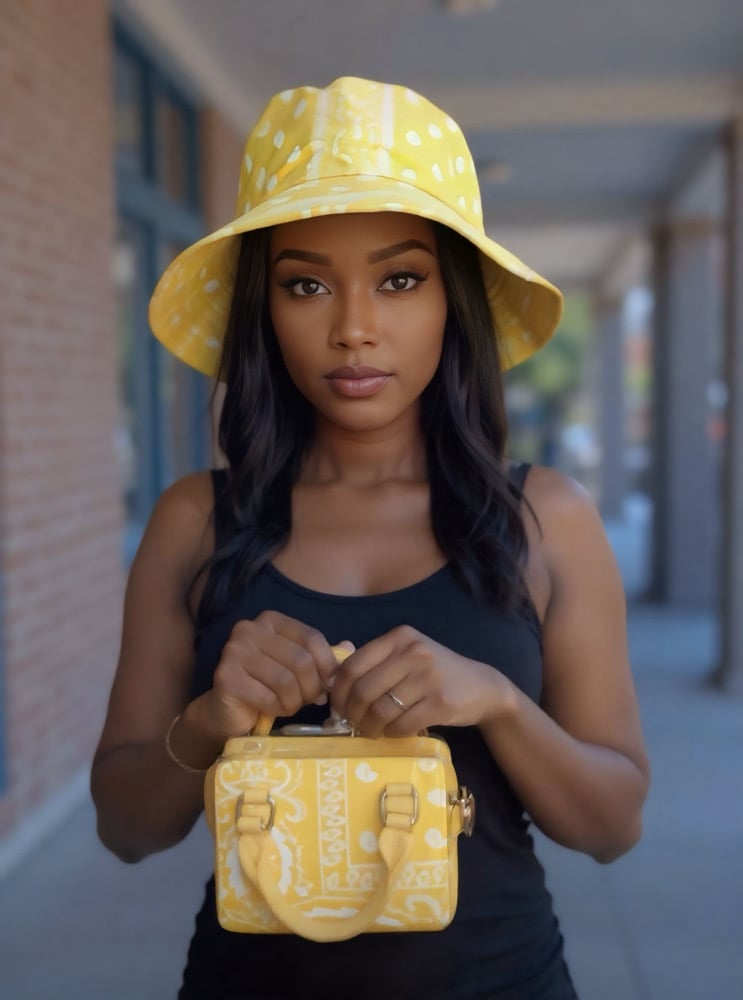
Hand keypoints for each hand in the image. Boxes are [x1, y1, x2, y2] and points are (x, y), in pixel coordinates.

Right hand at [189, 611, 345, 743]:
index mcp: (270, 620)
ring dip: (294, 701)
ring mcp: (234, 651)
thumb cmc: (267, 686)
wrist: (226, 712)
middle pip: (301, 660)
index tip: (330, 684)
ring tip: (288, 705)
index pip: (311, 637)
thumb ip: (321, 656)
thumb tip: (350, 646)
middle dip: (312, 687)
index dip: (328, 665)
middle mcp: (248, 629)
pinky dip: (277, 709)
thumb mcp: (297, 668)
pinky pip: (269, 697)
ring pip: (286, 681)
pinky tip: (271, 709)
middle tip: (310, 701)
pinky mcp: (226, 678)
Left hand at [330, 625, 507, 736]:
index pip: (352, 665)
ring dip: (369, 727)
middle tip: (352, 724)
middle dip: (351, 713)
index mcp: (399, 637)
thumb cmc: (436, 673)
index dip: (338, 691)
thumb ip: (375, 662)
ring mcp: (429, 677)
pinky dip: (391, 733)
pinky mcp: (441, 702)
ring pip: (381, 710)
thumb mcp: (408, 656)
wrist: (482, 687)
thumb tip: (330, 682)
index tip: (336, 707)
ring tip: (370, 731)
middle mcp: (413, 652)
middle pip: (363, 689)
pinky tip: (392, 732)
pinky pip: (402, 724)